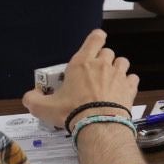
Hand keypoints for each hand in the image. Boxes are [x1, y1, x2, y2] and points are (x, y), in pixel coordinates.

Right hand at [22, 29, 137, 131]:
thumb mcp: (44, 107)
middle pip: (107, 52)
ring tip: (109, 80)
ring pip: (122, 62)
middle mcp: (102, 65)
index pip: (94, 39)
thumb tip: (30, 96)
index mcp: (81, 63)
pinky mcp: (129, 87)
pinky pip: (133, 78)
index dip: (96, 38)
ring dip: (117, 68)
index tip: (95, 41)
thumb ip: (33, 99)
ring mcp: (118, 75)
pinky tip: (121, 90)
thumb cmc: (73, 112)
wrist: (98, 124)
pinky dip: (128, 82)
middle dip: (102, 59)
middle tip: (94, 72)